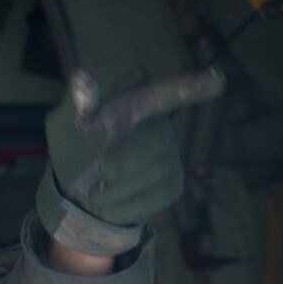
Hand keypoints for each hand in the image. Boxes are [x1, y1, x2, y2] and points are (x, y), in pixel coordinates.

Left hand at [36, 67, 223, 255]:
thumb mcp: (66, 124)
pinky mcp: (172, 187)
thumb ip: (77, 104)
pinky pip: (154, 200)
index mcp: (135, 105)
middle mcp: (160, 128)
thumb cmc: (75, 148)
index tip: (216, 78)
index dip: (187, 88)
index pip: (163, 94)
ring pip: (153, 175)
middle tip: (97, 174)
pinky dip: (122, 207)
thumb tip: (83, 76)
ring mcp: (170, 158)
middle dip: (123, 164)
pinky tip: (106, 206)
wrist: (77, 191)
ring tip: (94, 192)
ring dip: (114, 190)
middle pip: (154, 145)